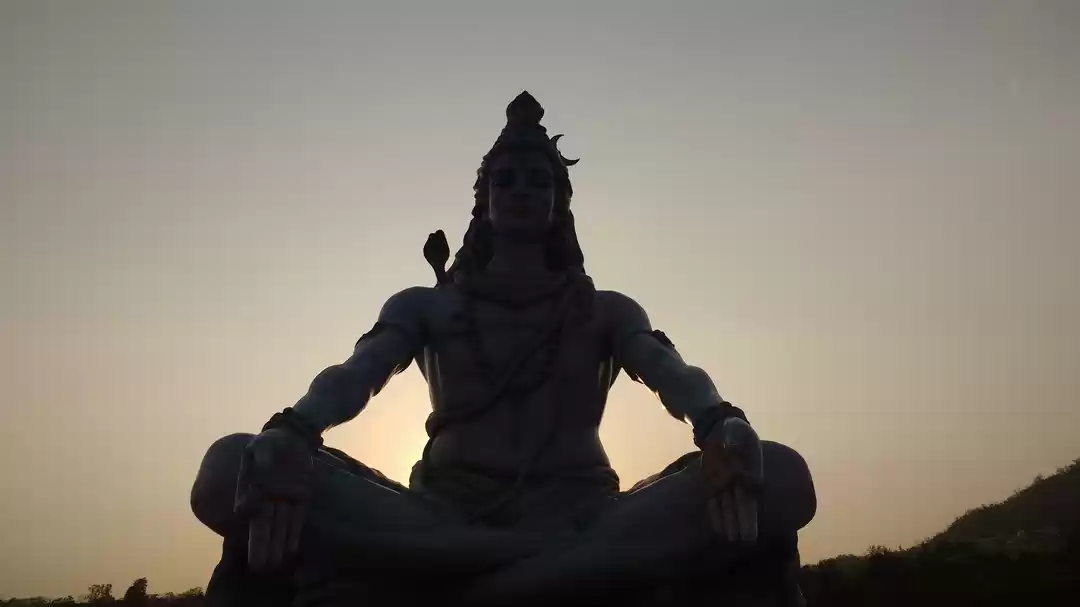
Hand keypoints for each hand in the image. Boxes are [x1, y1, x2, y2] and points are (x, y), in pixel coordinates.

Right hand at [234, 428, 314, 570]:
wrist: (295, 437)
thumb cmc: (272, 441)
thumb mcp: (262, 446)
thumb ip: (260, 462)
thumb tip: (256, 485)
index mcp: (252, 487)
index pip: (248, 509)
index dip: (248, 519)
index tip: (247, 534)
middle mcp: (267, 498)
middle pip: (262, 525)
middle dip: (261, 546)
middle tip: (258, 567)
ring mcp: (285, 499)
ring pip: (280, 526)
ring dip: (277, 545)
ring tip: (274, 565)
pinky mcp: (302, 497)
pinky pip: (297, 518)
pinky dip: (294, 534)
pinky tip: (292, 550)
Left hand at [700, 416, 762, 543]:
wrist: (719, 431)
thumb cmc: (733, 429)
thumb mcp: (736, 429)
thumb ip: (735, 438)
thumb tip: (732, 449)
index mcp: (752, 467)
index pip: (754, 483)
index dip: (751, 489)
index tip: (749, 490)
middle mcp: (740, 480)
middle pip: (745, 503)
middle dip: (746, 521)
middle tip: (750, 540)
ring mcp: (726, 485)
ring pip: (729, 507)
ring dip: (730, 522)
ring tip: (732, 540)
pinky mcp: (711, 485)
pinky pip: (714, 502)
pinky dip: (715, 515)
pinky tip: (717, 530)